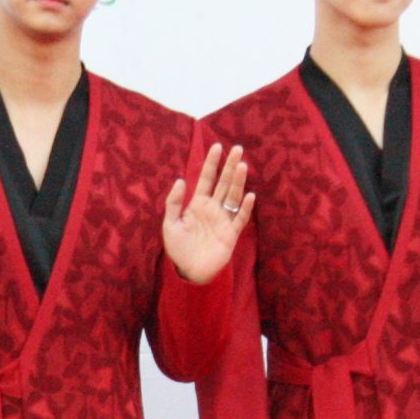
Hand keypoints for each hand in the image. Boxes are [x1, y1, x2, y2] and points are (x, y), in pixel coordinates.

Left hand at [162, 143, 253, 283]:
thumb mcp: (170, 225)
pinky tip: (249, 196)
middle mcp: (212, 209)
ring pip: (233, 196)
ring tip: (243, 165)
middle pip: (223, 183)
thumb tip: (180, 180)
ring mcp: (223, 220)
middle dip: (230, 166)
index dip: (211, 163)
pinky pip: (239, 218)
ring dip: (238, 182)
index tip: (217, 147)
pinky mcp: (230, 234)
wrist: (189, 272)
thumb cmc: (179, 249)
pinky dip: (245, 208)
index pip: (206, 179)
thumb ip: (173, 203)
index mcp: (197, 204)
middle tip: (237, 148)